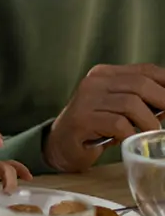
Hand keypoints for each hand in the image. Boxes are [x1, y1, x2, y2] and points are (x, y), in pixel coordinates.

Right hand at [44, 63, 164, 171]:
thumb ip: (142, 102)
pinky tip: (130, 141)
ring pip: (131, 103)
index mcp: (105, 74)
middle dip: (164, 102)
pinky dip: (132, 135)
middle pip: (141, 84)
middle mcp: (94, 81)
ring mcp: (86, 99)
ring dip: (149, 123)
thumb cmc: (95, 128)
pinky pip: (118, 124)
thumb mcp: (119, 109)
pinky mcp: (82, 119)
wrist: (60, 145)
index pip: (146, 70)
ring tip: (151, 136)